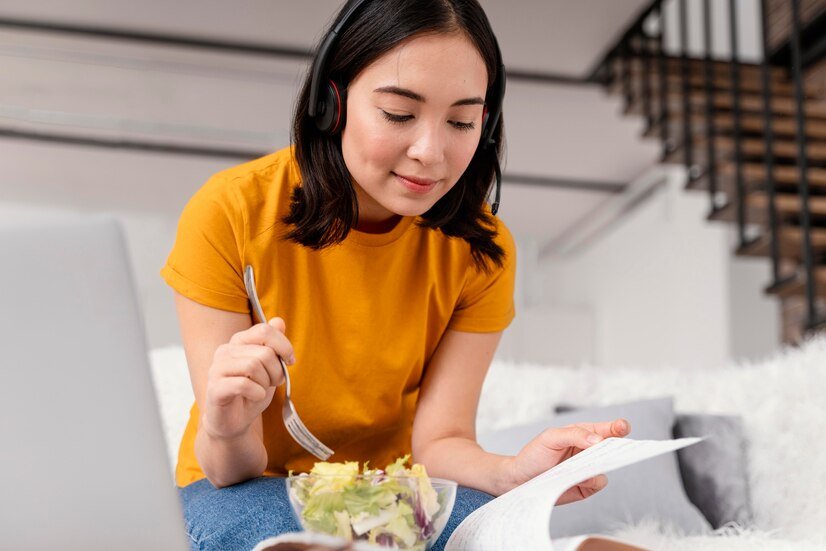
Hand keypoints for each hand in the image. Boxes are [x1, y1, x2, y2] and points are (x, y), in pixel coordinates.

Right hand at [201, 318, 294, 440]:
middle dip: (277, 371)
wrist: (234, 421)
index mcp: (239, 341)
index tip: (290, 360)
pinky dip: (257, 393)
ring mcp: (217, 369)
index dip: (283, 345)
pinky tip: (255, 397)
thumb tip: (278, 321)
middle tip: (273, 382)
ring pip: (254, 366)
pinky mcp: (215, 388)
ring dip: (266, 383)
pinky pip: (243, 384)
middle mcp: (225, 351)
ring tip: (262, 390)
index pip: (264, 330)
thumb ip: (273, 344)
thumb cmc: (251, 392)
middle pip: (264, 352)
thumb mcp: (269, 367)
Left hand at [507, 419, 630, 504]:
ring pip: (607, 466)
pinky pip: (598, 483)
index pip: (605, 429)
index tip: (623, 427)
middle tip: (618, 446)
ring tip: (586, 463)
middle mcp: (588, 452)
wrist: (520, 479)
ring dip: (600, 464)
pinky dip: (592, 480)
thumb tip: (598, 440)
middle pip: (611, 447)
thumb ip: (574, 434)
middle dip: (618, 446)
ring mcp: (588, 469)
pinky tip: (581, 478)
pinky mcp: (586, 487)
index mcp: (582, 434)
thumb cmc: (534, 454)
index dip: (617, 427)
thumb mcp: (550, 438)